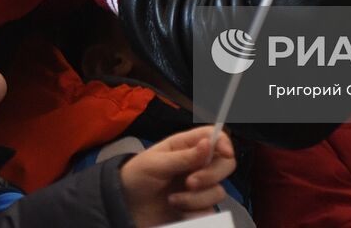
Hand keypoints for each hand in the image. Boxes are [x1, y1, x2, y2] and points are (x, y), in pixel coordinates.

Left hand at [119, 127, 235, 226]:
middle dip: (211, 175)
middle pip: (225, 164)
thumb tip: (209, 143)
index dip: (224, 143)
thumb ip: (183, 156)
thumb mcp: (155, 163)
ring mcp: (198, 189)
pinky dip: (194, 214)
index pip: (215, 137)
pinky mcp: (196, 209)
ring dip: (196, 199)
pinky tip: (177, 212)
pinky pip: (209, 213)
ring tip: (173, 200)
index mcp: (186, 146)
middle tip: (190, 183)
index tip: (224, 153)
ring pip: (218, 192)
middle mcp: (197, 165)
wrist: (125, 207)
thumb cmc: (136, 177)